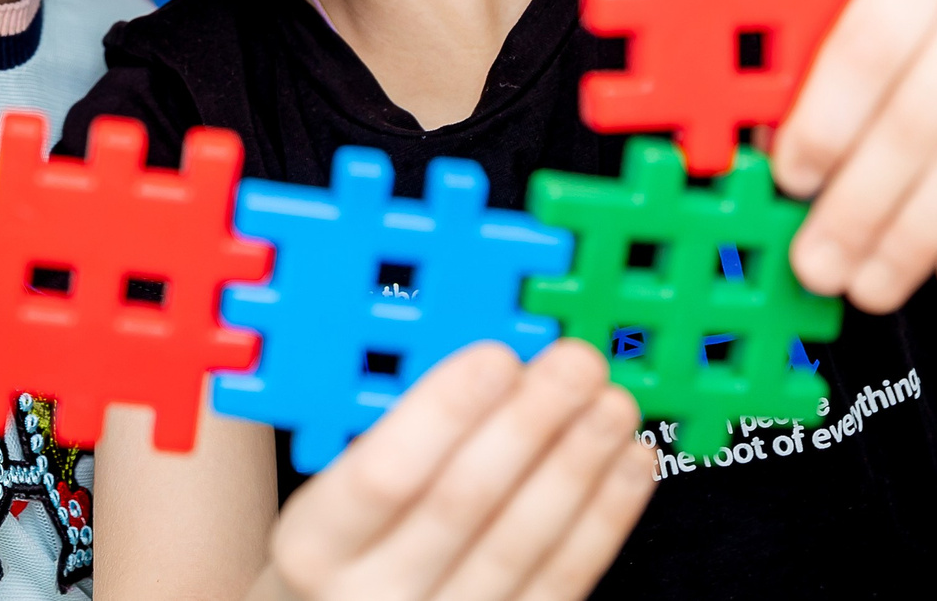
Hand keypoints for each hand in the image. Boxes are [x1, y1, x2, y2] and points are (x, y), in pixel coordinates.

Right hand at [255, 341, 653, 600]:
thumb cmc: (336, 556)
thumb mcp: (318, 503)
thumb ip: (371, 441)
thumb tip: (455, 363)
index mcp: (312, 546)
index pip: (382, 475)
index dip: (443, 413)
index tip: (494, 358)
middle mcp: (372, 597)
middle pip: (463, 503)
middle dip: (529, 423)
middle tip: (574, 364)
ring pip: (523, 542)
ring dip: (577, 465)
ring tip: (611, 405)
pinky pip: (561, 581)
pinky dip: (602, 519)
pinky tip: (624, 467)